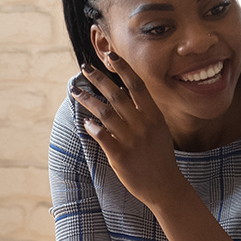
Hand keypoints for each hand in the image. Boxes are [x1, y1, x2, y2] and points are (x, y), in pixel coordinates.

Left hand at [71, 56, 187, 209]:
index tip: (109, 54)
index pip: (136, 85)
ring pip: (105, 113)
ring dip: (88, 100)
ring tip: (75, 91)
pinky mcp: (120, 156)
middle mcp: (142, 124)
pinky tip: (85, 122)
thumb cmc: (160, 156)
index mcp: (153, 115)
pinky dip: (92, 127)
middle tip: (84, 67)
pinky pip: (102, 137)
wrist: (165, 186)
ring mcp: (131, 140)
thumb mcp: (159, 129)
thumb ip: (144, 112)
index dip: (122, 68)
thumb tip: (125, 92)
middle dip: (99, 78)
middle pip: (117, 95)